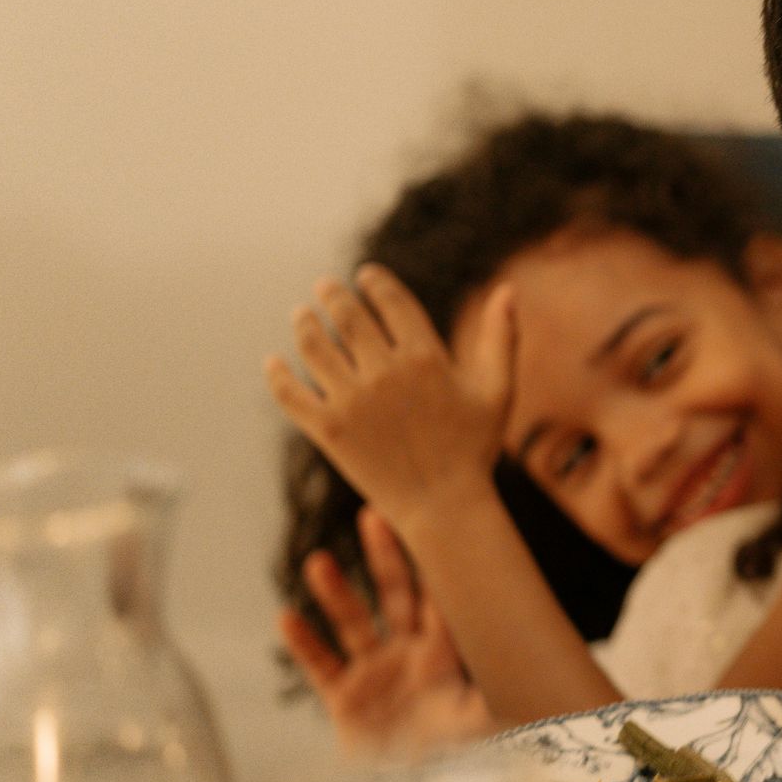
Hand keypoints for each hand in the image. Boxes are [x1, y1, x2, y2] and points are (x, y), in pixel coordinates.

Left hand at [264, 265, 514, 532]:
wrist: (443, 506)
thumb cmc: (473, 449)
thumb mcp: (497, 392)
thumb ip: (501, 338)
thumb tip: (508, 289)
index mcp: (426, 358)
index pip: (391, 302)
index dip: (375, 283)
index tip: (365, 275)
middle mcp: (386, 373)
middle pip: (347, 317)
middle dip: (332, 295)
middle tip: (324, 287)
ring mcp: (353, 401)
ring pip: (314, 347)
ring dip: (304, 324)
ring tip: (301, 316)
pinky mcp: (328, 430)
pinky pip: (290, 393)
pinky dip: (276, 375)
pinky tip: (273, 362)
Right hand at [280, 507, 496, 755]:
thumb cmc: (458, 765)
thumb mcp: (481, 731)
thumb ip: (498, 707)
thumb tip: (542, 699)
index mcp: (445, 657)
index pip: (441, 603)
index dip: (437, 569)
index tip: (433, 527)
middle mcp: (410, 655)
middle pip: (396, 595)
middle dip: (385, 557)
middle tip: (374, 514)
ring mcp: (375, 674)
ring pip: (353, 623)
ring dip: (336, 592)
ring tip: (319, 561)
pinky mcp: (345, 699)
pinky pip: (320, 666)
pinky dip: (303, 643)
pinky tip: (287, 617)